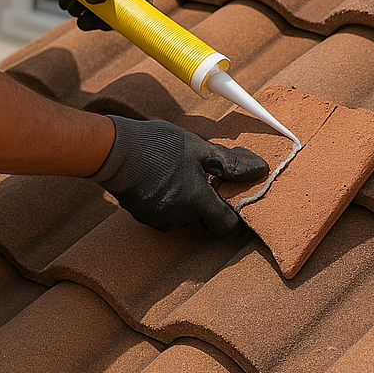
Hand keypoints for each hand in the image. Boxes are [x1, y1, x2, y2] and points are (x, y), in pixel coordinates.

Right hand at [91, 116, 267, 235]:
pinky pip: (160, 214)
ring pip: (181, 218)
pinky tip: (157, 179)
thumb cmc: (157, 145)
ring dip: (183, 204)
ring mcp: (157, 218)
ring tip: (175, 176)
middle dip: (206, 208)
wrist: (112, 150)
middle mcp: (180, 217)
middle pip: (204, 223)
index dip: (232, 216)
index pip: (227, 226)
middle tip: (202, 182)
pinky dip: (164, 201)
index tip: (229, 199)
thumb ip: (229, 162)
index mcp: (198, 202)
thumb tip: (261, 168)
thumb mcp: (197, 147)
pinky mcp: (139, 214)